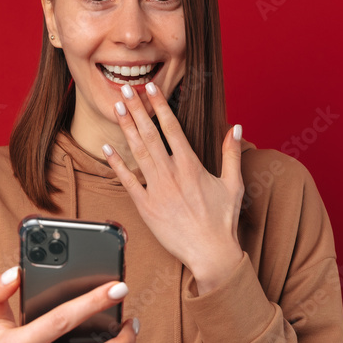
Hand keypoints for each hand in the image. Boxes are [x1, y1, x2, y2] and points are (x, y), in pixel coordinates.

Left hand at [102, 81, 244, 294]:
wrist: (210, 253)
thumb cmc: (223, 221)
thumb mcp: (234, 184)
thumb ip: (231, 154)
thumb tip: (235, 127)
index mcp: (192, 166)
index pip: (172, 128)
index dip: (160, 106)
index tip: (150, 89)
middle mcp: (172, 173)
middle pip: (150, 134)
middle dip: (137, 110)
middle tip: (126, 90)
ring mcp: (157, 189)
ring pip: (137, 152)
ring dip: (126, 128)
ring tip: (116, 108)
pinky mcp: (146, 207)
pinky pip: (128, 180)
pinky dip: (116, 163)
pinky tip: (106, 146)